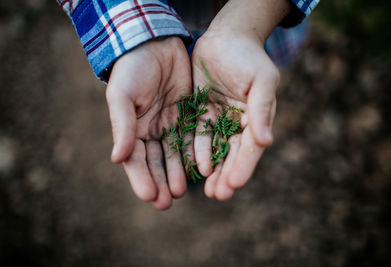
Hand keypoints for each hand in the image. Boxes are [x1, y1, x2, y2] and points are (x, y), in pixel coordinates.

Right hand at [106, 37, 191, 209]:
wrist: (155, 43)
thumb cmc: (133, 69)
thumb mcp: (122, 96)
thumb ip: (121, 126)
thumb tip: (117, 159)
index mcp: (131, 129)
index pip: (135, 160)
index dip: (141, 179)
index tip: (150, 196)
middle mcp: (150, 131)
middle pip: (155, 162)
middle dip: (160, 182)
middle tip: (167, 203)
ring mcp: (169, 124)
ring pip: (174, 155)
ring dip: (177, 173)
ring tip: (182, 192)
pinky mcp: (188, 115)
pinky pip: (192, 138)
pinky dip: (194, 154)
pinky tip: (199, 168)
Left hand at [192, 30, 279, 200]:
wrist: (225, 37)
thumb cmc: (248, 57)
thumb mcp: (262, 79)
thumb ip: (263, 109)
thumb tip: (266, 141)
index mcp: (256, 119)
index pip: (250, 148)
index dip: (243, 167)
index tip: (234, 184)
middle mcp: (239, 124)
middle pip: (232, 155)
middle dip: (226, 175)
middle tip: (217, 195)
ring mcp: (220, 120)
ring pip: (216, 150)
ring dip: (211, 170)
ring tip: (206, 189)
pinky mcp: (202, 114)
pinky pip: (198, 136)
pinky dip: (196, 152)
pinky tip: (193, 166)